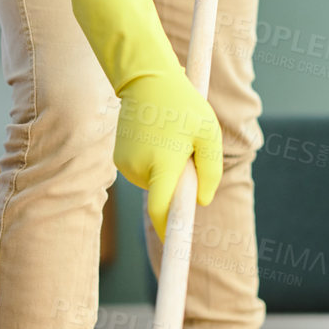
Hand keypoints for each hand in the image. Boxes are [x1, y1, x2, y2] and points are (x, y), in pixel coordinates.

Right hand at [69, 0, 221, 240]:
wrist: (144, 78)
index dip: (170, 232)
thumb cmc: (183, 104)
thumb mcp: (208, 132)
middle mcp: (140, 167)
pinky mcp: (118, 160)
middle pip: (163, 196)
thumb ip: (210, 169)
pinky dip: (154, 164)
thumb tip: (201, 201)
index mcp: (164, 162)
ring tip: (170, 138)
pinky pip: (144, 174)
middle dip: (179, 185)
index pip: (162, 210)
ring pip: (154, 185)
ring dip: (166, 172)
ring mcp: (125, 164)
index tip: (174, 250)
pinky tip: (156, 137)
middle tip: (189, 151)